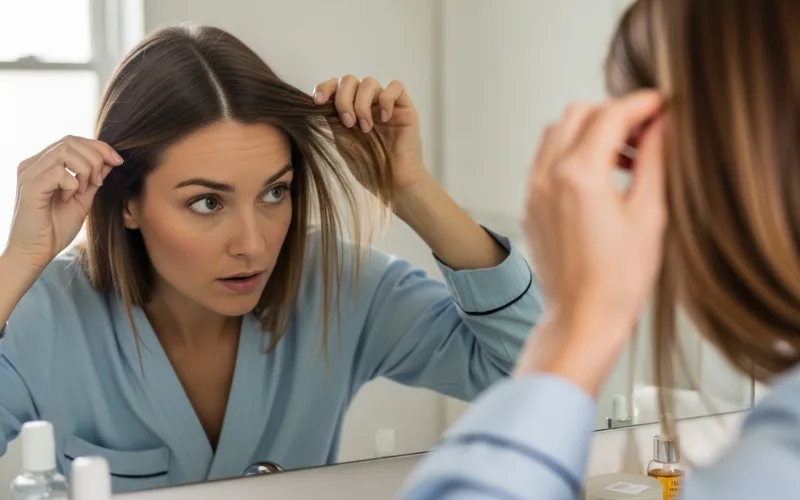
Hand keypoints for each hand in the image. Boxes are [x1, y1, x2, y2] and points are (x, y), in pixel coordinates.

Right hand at [4, 136, 123, 271]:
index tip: (117, 161)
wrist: (36, 253)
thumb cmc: (55, 229)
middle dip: (96, 158)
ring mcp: (28, 174)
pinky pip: (59, 172)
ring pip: (65, 151)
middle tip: (98, 182)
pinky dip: (73, 184)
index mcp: (43, 164)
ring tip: (83, 191)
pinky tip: (68, 199)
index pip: (73, 140)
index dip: (99, 147)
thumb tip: (110, 161)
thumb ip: (94, 179)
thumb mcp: (83, 200)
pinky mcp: (29, 187)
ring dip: (85, 170)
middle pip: (71, 141)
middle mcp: (33, 164)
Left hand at [312, 76, 425, 191]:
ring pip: (369, 82)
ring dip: (362, 104)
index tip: (318, 101)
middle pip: (350, 80)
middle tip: (348, 123)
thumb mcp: (343, 143)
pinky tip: (384, 119)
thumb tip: (318, 103)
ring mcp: (385, 105)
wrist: (393, 184)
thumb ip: (333, 122)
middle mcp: (367, 104)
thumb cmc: (370, 168)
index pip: (335, 86)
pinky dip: (386, 100)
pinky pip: (396, 87)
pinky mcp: (405, 108)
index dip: (325, 88)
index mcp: (350, 110)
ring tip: (366, 128)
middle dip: (344, 99)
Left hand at [516, 90, 665, 391]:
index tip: (662, 104)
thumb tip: (661, 126)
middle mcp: (548, 176)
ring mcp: (533, 191)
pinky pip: (545, 159)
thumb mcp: (649, 215)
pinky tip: (599, 174)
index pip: (611, 115)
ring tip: (625, 154)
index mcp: (579, 175)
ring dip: (590, 129)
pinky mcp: (530, 206)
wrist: (582, 318)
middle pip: (578, 114)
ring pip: (556, 133)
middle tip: (646, 128)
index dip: (642, 104)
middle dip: (614, 112)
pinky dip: (570, 152)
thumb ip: (654, 161)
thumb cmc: (618, 279)